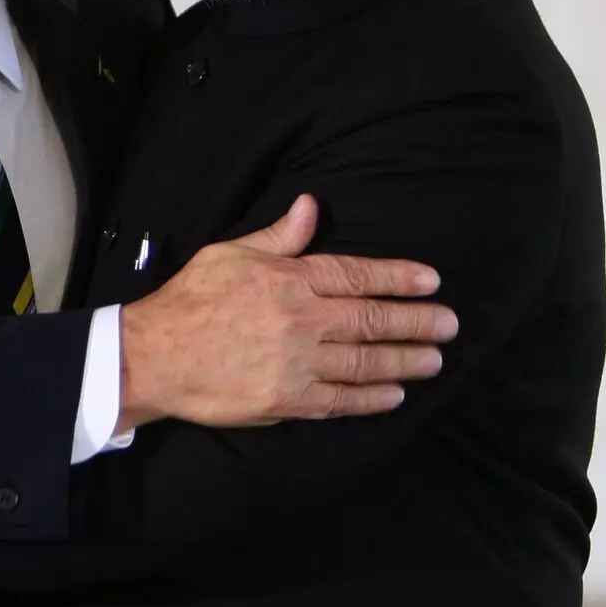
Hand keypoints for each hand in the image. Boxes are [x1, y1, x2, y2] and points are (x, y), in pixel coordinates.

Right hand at [119, 195, 456, 429]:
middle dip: (417, 322)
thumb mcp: (231, 254)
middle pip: (373, 319)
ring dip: (405, 360)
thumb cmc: (191, 299)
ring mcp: (298, 363)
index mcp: (291, 279)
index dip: (399, 277)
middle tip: (449, 325)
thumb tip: (313, 206)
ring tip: (434, 360)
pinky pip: (341, 400)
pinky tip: (395, 395)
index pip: (358, 274)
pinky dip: (372, 398)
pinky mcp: (287, 400)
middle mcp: (302, 320)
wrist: (156, 355)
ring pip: (365, 362)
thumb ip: (278, 236)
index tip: (431, 281)